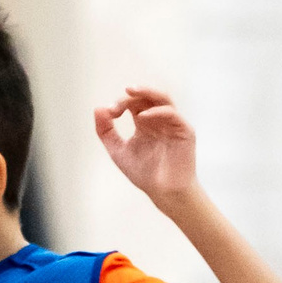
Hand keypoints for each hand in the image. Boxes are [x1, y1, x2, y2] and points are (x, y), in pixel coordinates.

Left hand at [94, 86, 198, 200]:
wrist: (164, 192)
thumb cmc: (145, 174)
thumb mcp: (118, 151)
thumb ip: (106, 132)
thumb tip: (97, 108)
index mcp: (145, 122)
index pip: (134, 103)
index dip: (120, 103)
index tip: (109, 113)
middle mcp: (159, 119)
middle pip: (147, 96)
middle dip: (130, 97)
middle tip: (116, 105)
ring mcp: (172, 123)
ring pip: (162, 98)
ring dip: (147, 91)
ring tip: (131, 90)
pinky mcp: (184, 130)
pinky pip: (172, 114)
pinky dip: (157, 112)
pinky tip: (142, 117)